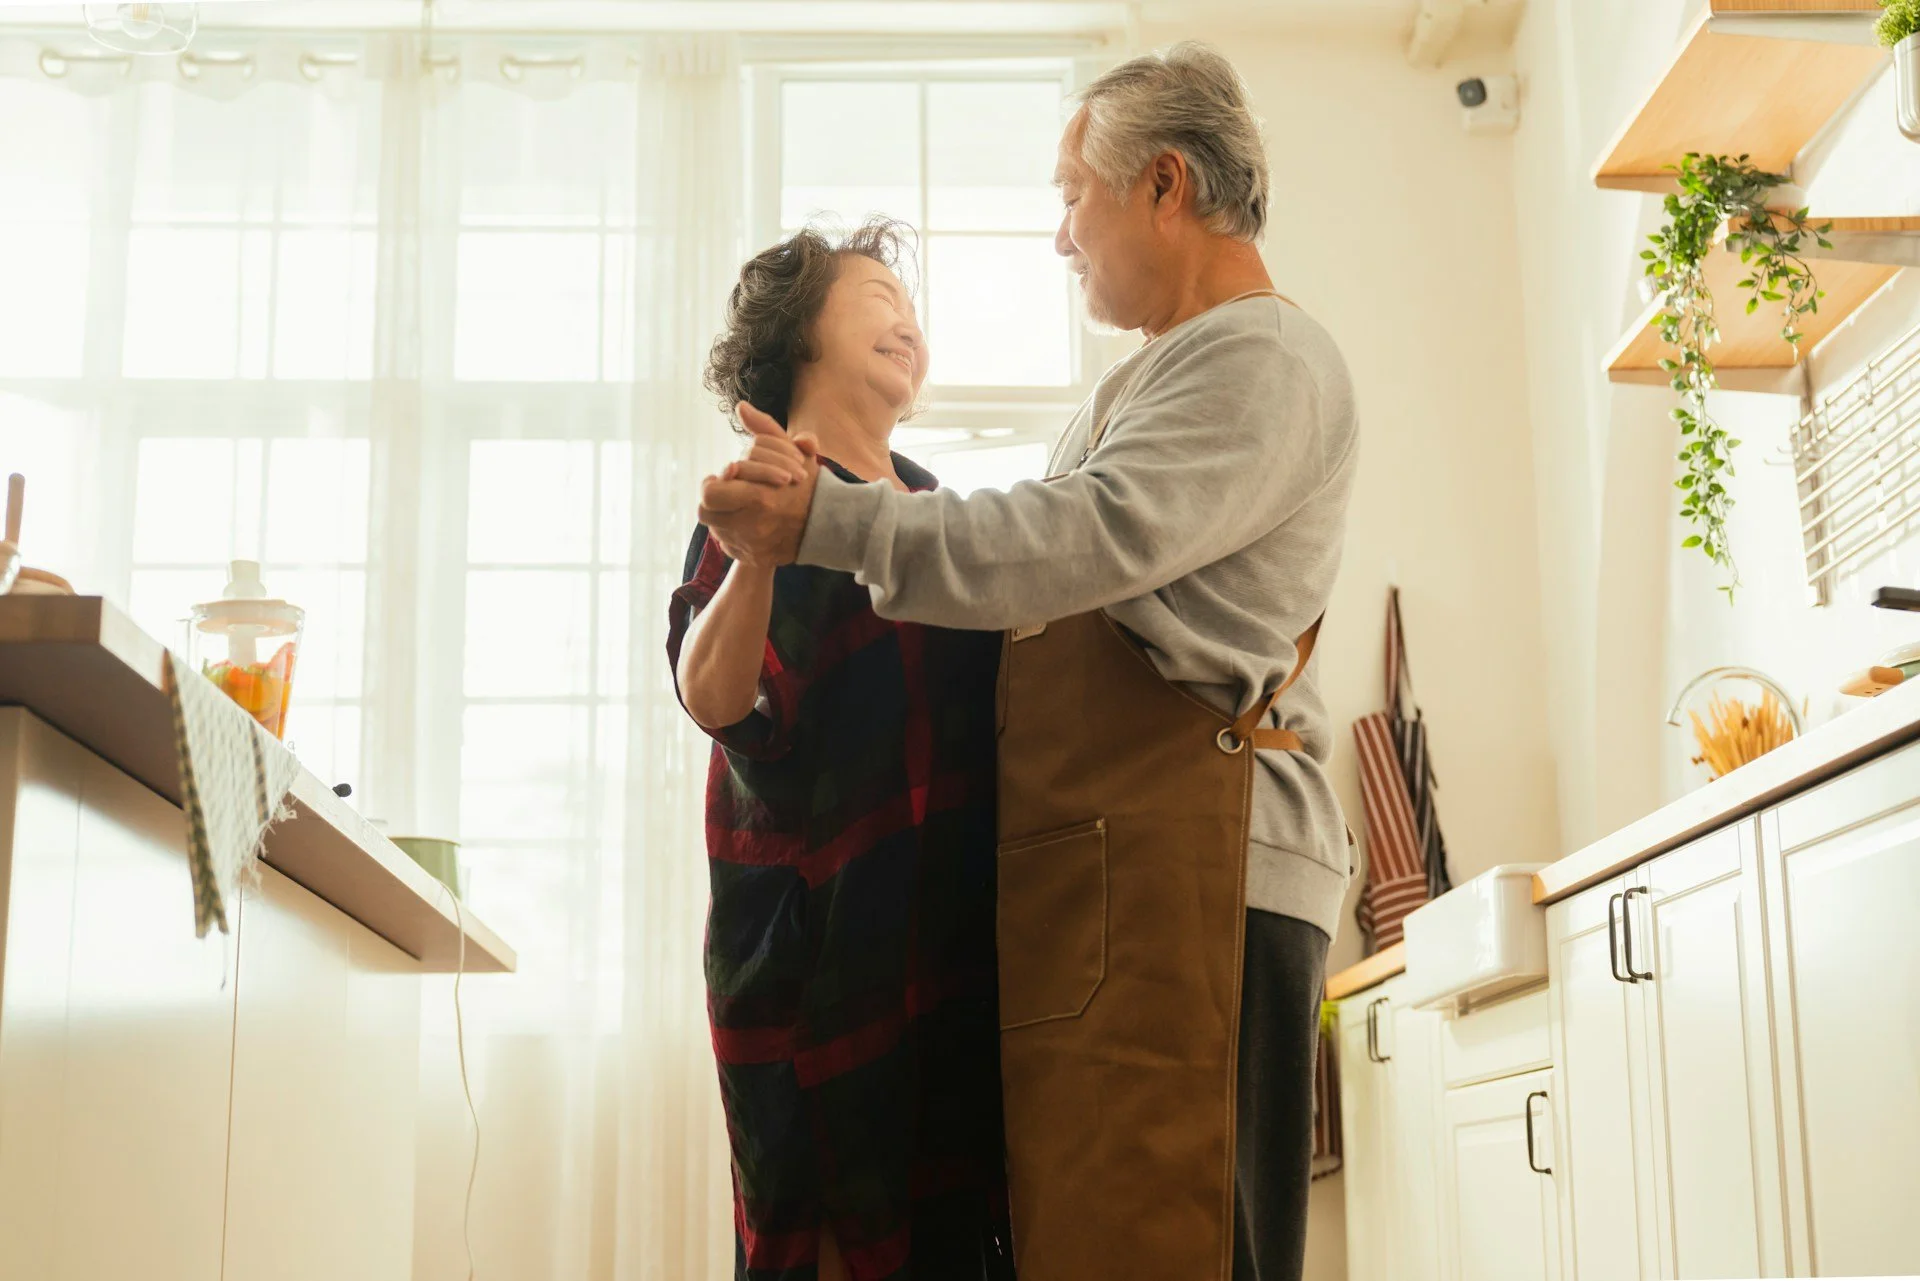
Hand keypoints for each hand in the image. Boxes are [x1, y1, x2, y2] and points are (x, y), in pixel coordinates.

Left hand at [699, 403, 818, 566]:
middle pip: (705, 514)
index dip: (713, 483)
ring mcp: (752, 546)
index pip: (709, 493)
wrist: (831, 524)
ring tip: (737, 504)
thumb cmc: (809, 485)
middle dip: (713, 499)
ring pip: (715, 529)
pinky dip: (733, 533)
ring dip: (721, 515)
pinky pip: (729, 545)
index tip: (726, 476)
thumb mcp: (790, 452)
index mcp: (759, 498)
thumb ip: (764, 429)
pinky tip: (746, 521)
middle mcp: (752, 527)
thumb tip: (740, 407)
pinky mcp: (755, 559)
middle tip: (725, 489)